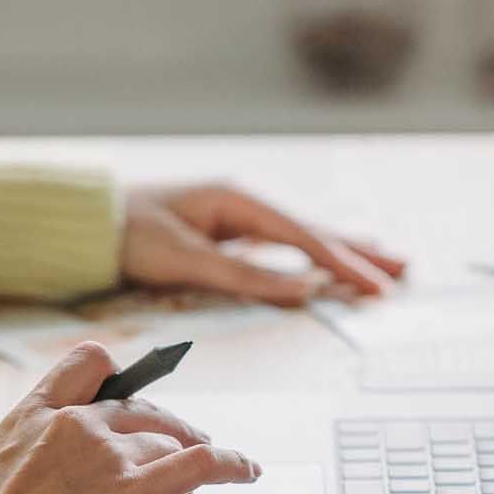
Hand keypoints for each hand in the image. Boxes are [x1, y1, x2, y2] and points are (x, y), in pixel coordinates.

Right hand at [0, 343, 260, 493]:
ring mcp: (108, 455)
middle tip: (177, 467)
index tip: (132, 405)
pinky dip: (231, 465)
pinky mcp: (135, 492)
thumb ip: (31, 454)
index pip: (89, 362)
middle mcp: (77, 422)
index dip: (118, 379)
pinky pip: (199, 465)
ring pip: (169, 445)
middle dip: (165, 438)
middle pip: (142, 412)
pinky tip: (247, 472)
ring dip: (185, 478)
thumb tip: (54, 473)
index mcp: (35, 413)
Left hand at [119, 181, 407, 305]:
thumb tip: (304, 291)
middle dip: (358, 253)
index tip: (377, 286)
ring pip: (302, 238)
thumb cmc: (130, 235)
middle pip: (314, 232)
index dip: (344, 264)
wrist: (89, 224)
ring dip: (343, 252)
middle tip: (403, 271)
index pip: (304, 238)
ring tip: (385, 263)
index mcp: (238, 202)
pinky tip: (328, 265)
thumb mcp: (186, 259)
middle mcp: (244, 205)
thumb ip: (245, 276)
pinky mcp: (228, 233)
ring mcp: (237, 218)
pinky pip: (282, 246)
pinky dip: (312, 256)